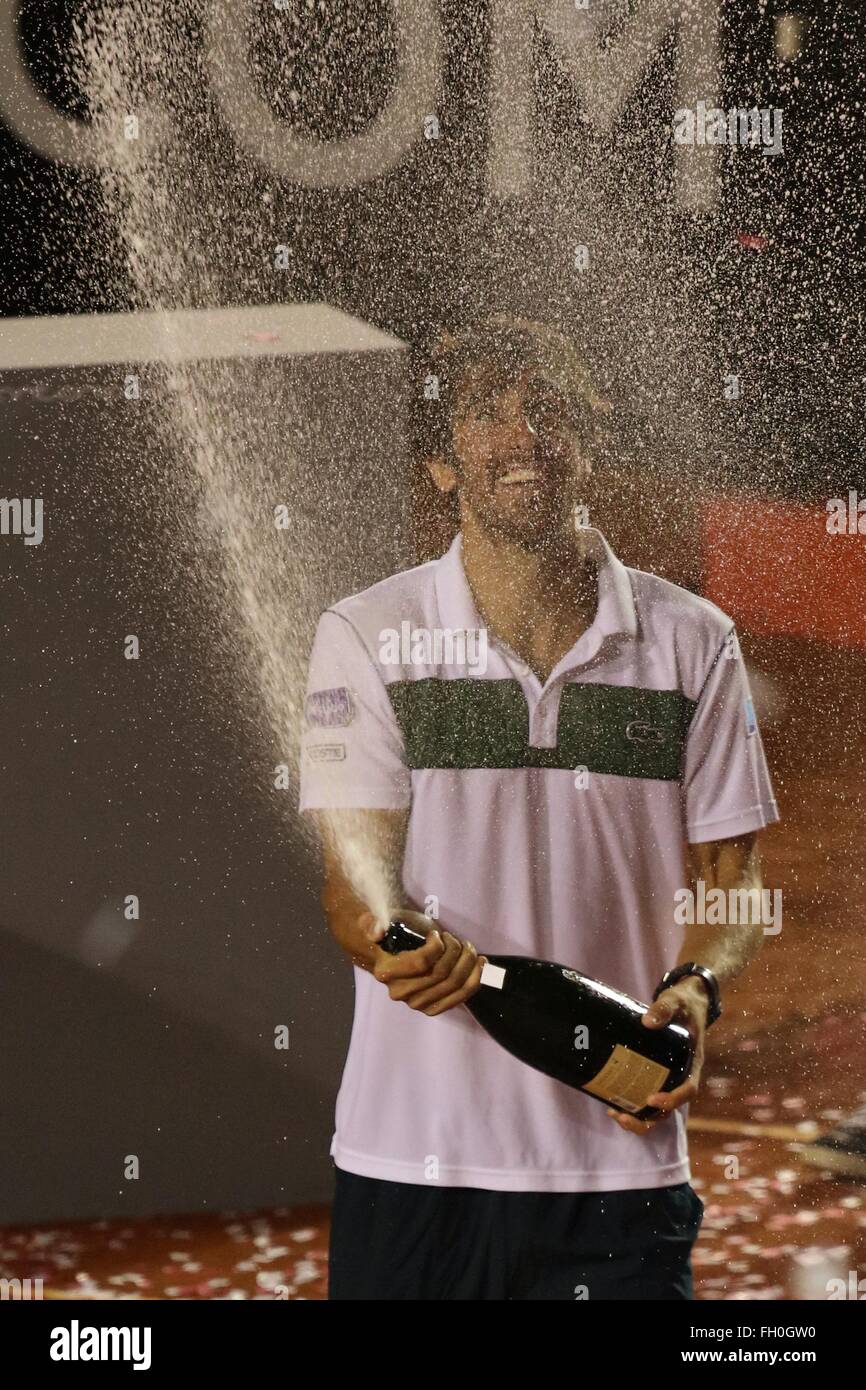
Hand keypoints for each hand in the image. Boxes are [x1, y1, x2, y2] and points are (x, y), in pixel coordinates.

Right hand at [361, 910, 487, 1015]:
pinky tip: (480, 964)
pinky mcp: (432, 1008)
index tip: (438, 934)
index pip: (422, 963)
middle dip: (456, 951)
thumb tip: (378, 931)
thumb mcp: (376, 923)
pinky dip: (475, 979)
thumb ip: (372, 924)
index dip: (437, 946)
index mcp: (387, 972)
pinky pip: (460, 997)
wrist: (385, 957)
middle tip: (456, 939)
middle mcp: (401, 992)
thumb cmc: (388, 936)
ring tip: (467, 948)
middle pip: (442, 974)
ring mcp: (417, 1003)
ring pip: (454, 984)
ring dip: (468, 963)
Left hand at [606, 978, 708, 1134]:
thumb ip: (664, 1008)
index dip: (672, 1100)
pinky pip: (645, 1096)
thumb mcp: (676, 1001)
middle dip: (647, 1118)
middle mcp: (681, 1076)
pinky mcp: (654, 1074)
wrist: (685, 1002)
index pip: (688, 1089)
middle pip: (669, 1109)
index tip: (652, 1099)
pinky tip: (611, 1103)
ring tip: (614, 1114)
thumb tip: (646, 1021)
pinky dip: (630, 1103)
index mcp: (692, 1063)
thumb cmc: (683, 1003)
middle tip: (623, 1116)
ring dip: (637, 1117)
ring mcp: (668, 1078)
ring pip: (656, 1109)